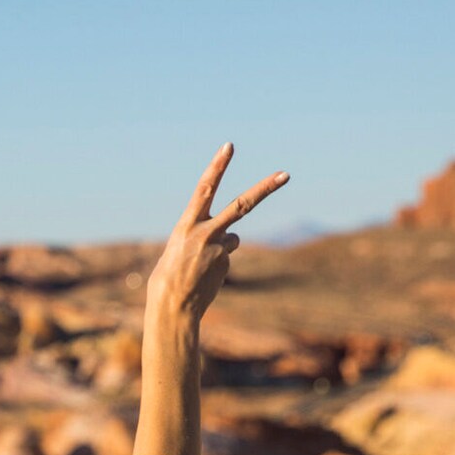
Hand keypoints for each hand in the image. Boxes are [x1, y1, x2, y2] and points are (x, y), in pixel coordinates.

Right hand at [143, 144, 288, 332]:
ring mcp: (219, 250)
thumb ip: (203, 235)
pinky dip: (218, 264)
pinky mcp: (227, 265)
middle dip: (265, 188)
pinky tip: (204, 277)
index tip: (229, 146)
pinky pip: (227, 257)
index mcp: (186, 224)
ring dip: (222, 247)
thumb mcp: (178, 247)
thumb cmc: (168, 276)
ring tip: (200, 266)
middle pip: (242, 205)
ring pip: (233, 238)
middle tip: (286, 174)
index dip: (217, 166)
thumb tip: (234, 239)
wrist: (171, 307)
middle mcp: (205, 233)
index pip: (205, 188)